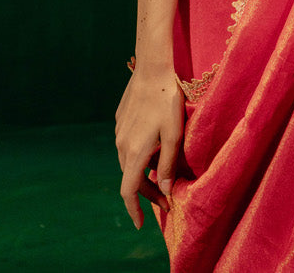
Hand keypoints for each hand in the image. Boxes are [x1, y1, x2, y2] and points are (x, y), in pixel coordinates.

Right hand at [115, 63, 184, 228]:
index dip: (134, 210)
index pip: (129, 191)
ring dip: (143, 173)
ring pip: (129, 161)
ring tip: (163, 174)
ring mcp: (119, 131)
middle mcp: (122, 144)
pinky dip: (140, 155)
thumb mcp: (173, 135)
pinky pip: (128, 144)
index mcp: (134, 152)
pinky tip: (154, 147)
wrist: (152, 68)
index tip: (141, 224)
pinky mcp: (121, 119)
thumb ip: (167, 165)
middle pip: (131, 178)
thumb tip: (165, 190)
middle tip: (167, 198)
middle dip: (147, 192)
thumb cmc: (167, 101)